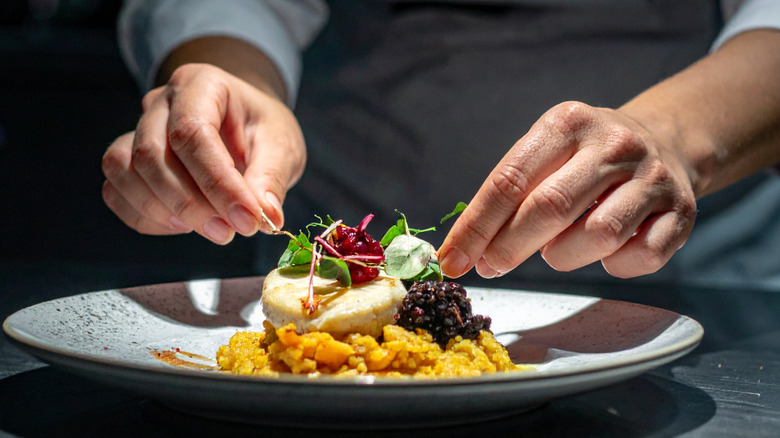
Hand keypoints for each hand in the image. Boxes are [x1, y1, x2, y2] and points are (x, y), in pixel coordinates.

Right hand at [101, 63, 305, 243]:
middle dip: (190, 203)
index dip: (218, 184)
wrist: (245, 128)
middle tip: (229, 232)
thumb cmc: (262, 131)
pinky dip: (144, 217)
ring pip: (124, 170)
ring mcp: (137, 128)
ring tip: (210, 229)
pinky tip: (182, 226)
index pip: (193, 133)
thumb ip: (272, 178)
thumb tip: (266, 215)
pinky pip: (115, 191)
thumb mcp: (283, 146)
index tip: (247, 220)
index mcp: (202, 84)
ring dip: (162, 211)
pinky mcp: (128, 158)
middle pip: (152, 154)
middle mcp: (161, 100)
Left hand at [439, 101, 696, 278]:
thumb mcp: (546, 151)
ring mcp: (651, 178)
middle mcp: (613, 145)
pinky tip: (604, 251)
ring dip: (564, 255)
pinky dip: (614, 266)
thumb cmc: (585, 156)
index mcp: (567, 123)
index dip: (476, 226)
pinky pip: (640, 257)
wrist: (664, 140)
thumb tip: (469, 251)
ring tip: (557, 248)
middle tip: (490, 266)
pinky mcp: (681, 211)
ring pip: (597, 237)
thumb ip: (509, 194)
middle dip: (509, 247)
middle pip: (549, 208)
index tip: (452, 260)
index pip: (510, 180)